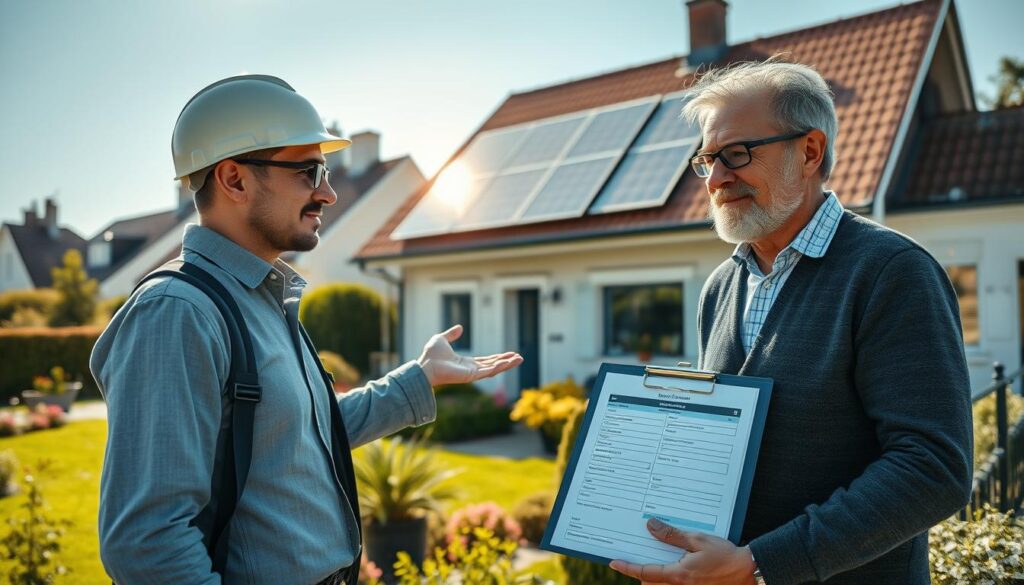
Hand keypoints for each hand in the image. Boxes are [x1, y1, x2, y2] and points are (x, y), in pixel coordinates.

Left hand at [416, 324, 522, 386]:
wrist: (425, 364)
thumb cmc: (431, 354)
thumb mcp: (442, 339)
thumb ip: (452, 334)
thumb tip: (460, 327)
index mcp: (466, 363)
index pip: (486, 360)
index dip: (498, 358)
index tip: (510, 354)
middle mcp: (471, 370)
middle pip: (493, 365)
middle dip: (506, 362)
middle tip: (519, 357)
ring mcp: (471, 374)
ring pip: (493, 369)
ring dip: (506, 364)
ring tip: (519, 359)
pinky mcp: (470, 376)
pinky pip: (487, 371)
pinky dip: (498, 367)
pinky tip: (507, 362)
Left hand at [609, 518, 755, 584]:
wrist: (747, 571)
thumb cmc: (725, 555)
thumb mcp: (697, 540)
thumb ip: (672, 535)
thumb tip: (651, 526)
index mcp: (678, 575)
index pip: (645, 572)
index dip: (628, 567)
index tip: (614, 563)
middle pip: (651, 583)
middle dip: (642, 573)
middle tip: (636, 556)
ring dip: (655, 576)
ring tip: (655, 558)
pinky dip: (669, 577)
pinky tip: (675, 564)